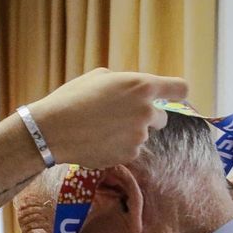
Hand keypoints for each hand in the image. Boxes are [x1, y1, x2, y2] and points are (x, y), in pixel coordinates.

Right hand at [28, 69, 186, 167]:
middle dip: (146, 117)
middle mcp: (146, 111)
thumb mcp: (100, 77)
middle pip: (161, 117)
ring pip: (143, 135)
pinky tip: (98, 141)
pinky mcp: (130, 155)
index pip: (180, 88)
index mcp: (142, 86)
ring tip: (102, 129)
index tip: (172, 96)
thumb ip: (126, 84)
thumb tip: (135, 92)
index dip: (176, 92)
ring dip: (130, 132)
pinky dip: (119, 147)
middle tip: (120, 116)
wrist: (52, 130)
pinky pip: (131, 149)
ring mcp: (140, 136)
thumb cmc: (73, 98)